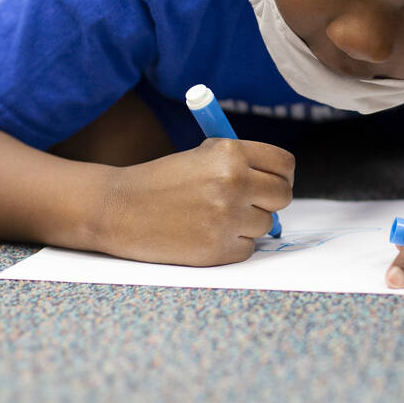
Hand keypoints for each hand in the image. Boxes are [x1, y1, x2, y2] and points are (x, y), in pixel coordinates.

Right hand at [93, 138, 293, 265]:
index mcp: (230, 152)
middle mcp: (233, 182)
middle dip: (270, 200)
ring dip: (247, 223)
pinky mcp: (218, 249)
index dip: (282, 175)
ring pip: (265, 224)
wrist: (119, 209)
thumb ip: (240, 162)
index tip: (274, 181)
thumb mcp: (202, 154)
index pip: (284, 164)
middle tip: (250, 202)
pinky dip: (232, 244)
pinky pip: (247, 248)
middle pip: (283, 196)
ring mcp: (226, 217)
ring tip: (214, 216)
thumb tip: (278, 180)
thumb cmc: (161, 180)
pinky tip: (206, 234)